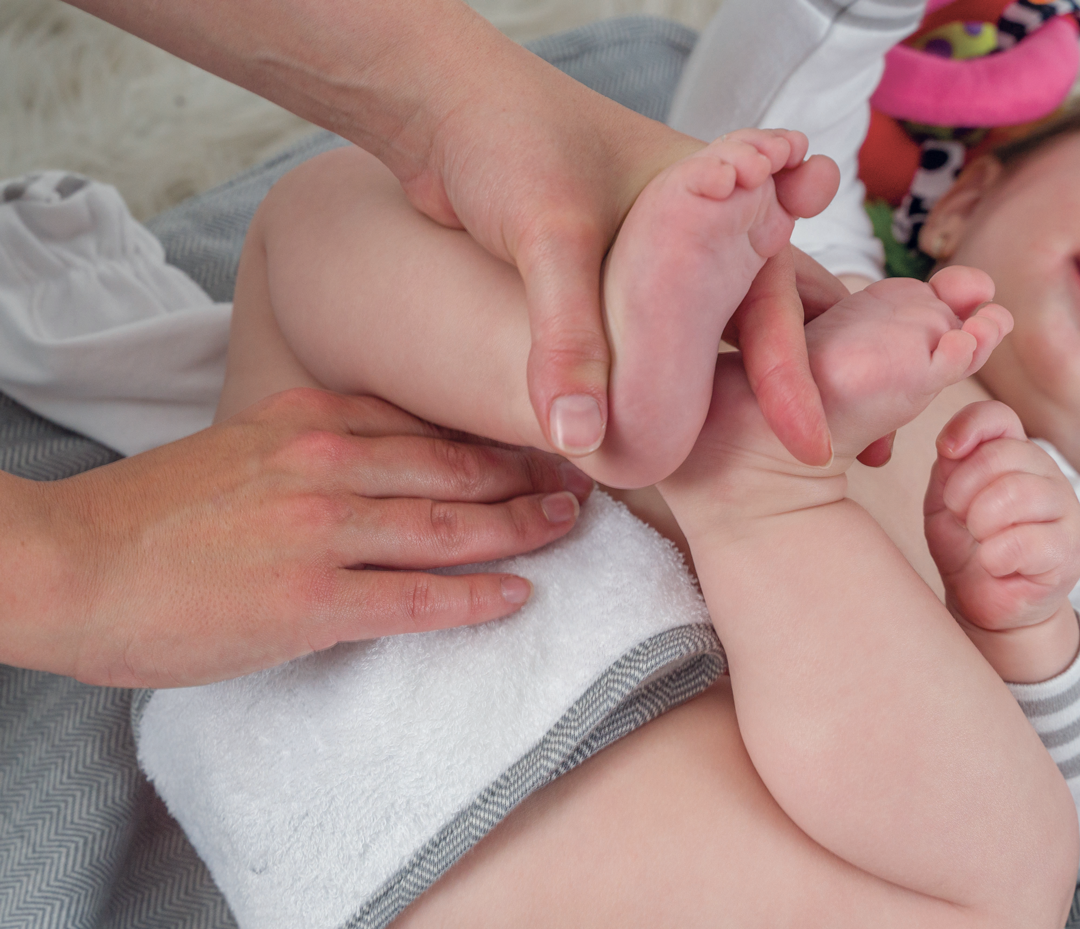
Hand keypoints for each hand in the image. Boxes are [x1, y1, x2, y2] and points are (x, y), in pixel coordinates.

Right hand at [0, 390, 592, 687]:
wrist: (68, 565)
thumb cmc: (149, 516)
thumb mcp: (237, 449)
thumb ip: (310, 450)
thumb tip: (375, 469)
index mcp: (306, 420)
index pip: (423, 427)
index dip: (489, 440)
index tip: (534, 449)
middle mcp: (325, 463)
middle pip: (453, 470)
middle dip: (525, 477)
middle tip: (583, 483)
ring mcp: (322, 531)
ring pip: (449, 528)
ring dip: (520, 528)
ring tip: (568, 528)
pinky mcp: (311, 600)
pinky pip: (416, 598)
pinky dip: (475, 596)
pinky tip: (517, 596)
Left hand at [64, 0, 840, 464]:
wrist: (434, 108)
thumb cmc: (505, 139)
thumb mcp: (548, 240)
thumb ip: (568, 340)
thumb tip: (582, 441)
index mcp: (707, 200)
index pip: (771, 299)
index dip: (793, 376)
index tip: (810, 446)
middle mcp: (689, 228)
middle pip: (763, 314)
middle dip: (801, 380)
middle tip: (826, 455)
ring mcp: (649, 254)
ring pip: (713, 329)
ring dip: (740, 384)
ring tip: (764, 453)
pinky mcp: (605, 276)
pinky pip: (658, 336)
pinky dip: (678, 376)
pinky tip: (680, 418)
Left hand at [924, 400, 1079, 680]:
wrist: (983, 598)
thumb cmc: (965, 543)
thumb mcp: (946, 498)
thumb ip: (950, 465)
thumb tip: (954, 442)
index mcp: (1014, 456)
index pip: (999, 417)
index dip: (968, 427)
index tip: (947, 452)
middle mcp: (1046, 476)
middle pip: (1002, 454)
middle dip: (963, 488)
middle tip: (959, 515)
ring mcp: (1063, 513)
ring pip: (1017, 492)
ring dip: (980, 520)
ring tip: (978, 538)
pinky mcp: (1066, 554)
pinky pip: (1025, 542)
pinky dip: (995, 556)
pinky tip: (992, 564)